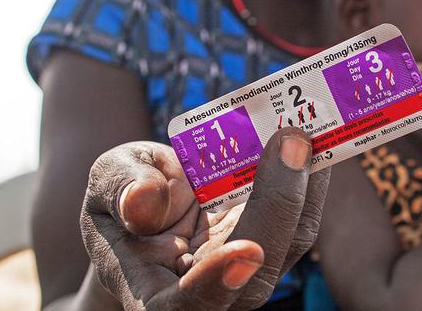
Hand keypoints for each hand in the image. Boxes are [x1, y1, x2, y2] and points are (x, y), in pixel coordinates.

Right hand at [79, 127, 328, 310]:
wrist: (151, 208)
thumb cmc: (121, 205)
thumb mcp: (105, 189)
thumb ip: (120, 191)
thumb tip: (145, 199)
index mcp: (159, 297)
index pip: (189, 305)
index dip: (216, 283)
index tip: (245, 250)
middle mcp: (216, 292)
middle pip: (257, 272)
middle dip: (279, 205)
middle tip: (292, 141)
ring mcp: (252, 267)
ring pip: (291, 239)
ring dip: (307, 183)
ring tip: (309, 129)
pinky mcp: (275, 238)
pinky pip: (301, 214)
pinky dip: (310, 175)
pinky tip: (315, 135)